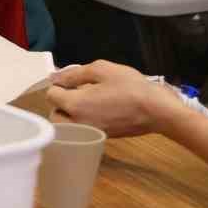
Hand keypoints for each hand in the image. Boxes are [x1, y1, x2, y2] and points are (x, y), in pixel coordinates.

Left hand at [45, 61, 187, 137]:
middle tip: (75, 91)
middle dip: (60, 103)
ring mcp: (89, 134)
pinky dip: (81, 122)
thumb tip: (55, 77)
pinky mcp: (100, 138)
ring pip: (66, 127)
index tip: (72, 80)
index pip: (51, 95)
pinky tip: (97, 110)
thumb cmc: (130, 86)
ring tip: (84, 102)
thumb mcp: (102, 69)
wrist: (156, 110)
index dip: (59, 84)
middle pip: (54, 115)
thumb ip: (75, 73)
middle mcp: (78, 123)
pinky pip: (80, 131)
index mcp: (75, 105)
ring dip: (69, 115)